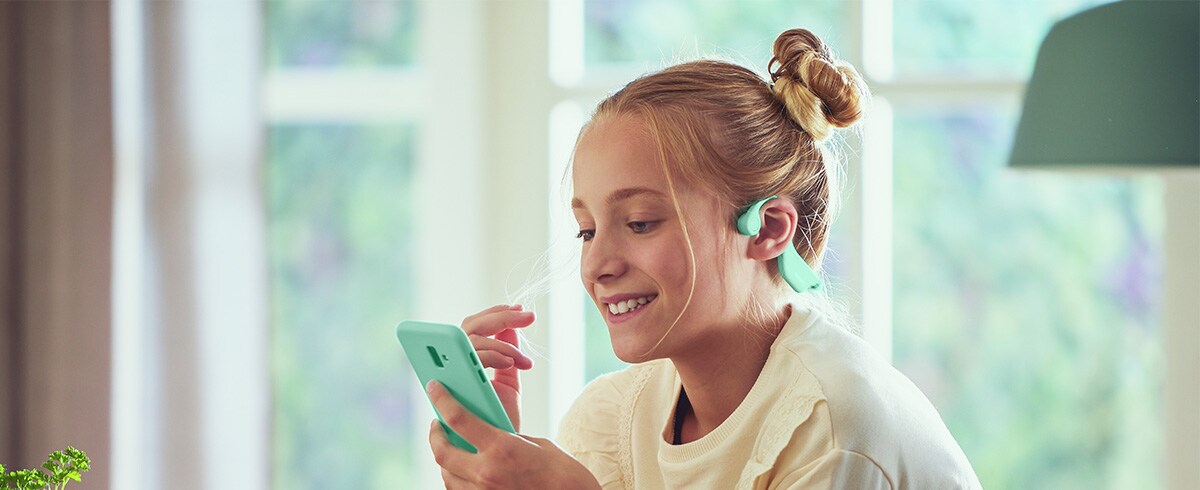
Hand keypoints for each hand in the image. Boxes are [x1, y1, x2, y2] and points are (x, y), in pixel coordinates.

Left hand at [427, 381, 600, 489]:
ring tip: (452, 446)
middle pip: (442, 451)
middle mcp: (487, 473)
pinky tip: (465, 469)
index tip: (435, 389)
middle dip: (435, 435)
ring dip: (445, 459)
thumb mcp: (534, 444)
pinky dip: (457, 478)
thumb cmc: (561, 472)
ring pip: (446, 475)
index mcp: (502, 448)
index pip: (459, 419)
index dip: (442, 400)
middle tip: (437, 424)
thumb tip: (487, 433)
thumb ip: (505, 437)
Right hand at [461, 304, 533, 430]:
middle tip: (526, 315)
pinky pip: (469, 360)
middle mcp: (451, 368)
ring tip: (522, 353)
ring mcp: (450, 378)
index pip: (471, 328)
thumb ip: (508, 357)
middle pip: (468, 327)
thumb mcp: (509, 385)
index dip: (491, 314)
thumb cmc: (501, 420)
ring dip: (501, 341)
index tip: (517, 308)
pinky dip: (493, 356)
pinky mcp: (454, 389)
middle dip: (498, 316)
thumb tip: (511, 328)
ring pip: (469, 340)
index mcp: (462, 364)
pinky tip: (513, 363)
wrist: (503, 453)